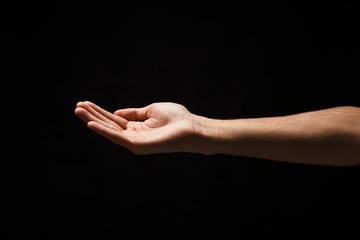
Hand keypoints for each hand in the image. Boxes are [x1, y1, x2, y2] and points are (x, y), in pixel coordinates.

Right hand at [74, 101, 197, 153]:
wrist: (191, 127)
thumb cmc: (176, 118)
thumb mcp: (151, 110)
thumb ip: (133, 113)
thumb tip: (116, 112)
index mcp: (137, 126)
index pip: (114, 119)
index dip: (99, 111)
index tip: (85, 103)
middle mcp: (133, 135)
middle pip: (108, 124)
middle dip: (92, 115)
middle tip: (76, 106)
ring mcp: (135, 141)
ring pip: (109, 130)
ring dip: (93, 121)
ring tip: (79, 110)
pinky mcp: (138, 145)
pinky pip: (118, 137)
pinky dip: (104, 130)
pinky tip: (91, 124)